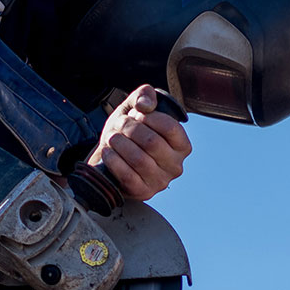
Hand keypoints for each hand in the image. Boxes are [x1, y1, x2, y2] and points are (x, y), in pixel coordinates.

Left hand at [88, 85, 191, 201]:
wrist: (109, 158)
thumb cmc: (127, 134)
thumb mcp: (135, 109)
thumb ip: (144, 96)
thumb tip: (146, 105)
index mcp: (181, 145)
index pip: (170, 128)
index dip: (149, 117)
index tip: (136, 114)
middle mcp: (175, 166)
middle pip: (152, 142)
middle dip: (130, 129)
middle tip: (120, 124)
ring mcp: (160, 181)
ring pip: (139, 159)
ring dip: (120, 144)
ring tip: (112, 137)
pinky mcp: (143, 192)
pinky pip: (127, 176)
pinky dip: (114, 160)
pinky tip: (108, 152)